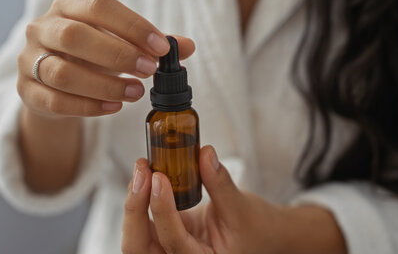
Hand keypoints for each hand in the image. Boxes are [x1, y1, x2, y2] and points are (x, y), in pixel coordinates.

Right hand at [17, 0, 194, 117]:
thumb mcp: (120, 44)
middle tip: (149, 71)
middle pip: (74, 36)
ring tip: (136, 93)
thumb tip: (188, 46)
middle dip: (117, 54)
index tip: (161, 47)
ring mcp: (29, 60)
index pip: (99, 7)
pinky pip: (55, 100)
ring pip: (62, 72)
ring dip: (104, 85)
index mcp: (67, 6)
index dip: (132, 26)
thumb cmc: (91, 56)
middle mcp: (42, 28)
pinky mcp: (26, 91)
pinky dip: (88, 106)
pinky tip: (114, 108)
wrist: (52, 83)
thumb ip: (151, 44)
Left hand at [122, 145, 287, 253]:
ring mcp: (169, 250)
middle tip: (142, 173)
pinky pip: (145, 223)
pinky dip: (143, 200)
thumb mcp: (241, 206)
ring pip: (138, 236)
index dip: (162, 210)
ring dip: (136, 204)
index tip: (159, 178)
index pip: (173, 242)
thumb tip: (205, 153)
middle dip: (135, 210)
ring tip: (144, 170)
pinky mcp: (166, 235)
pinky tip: (148, 176)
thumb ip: (219, 182)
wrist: (261, 233)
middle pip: (140, 248)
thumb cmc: (255, 227)